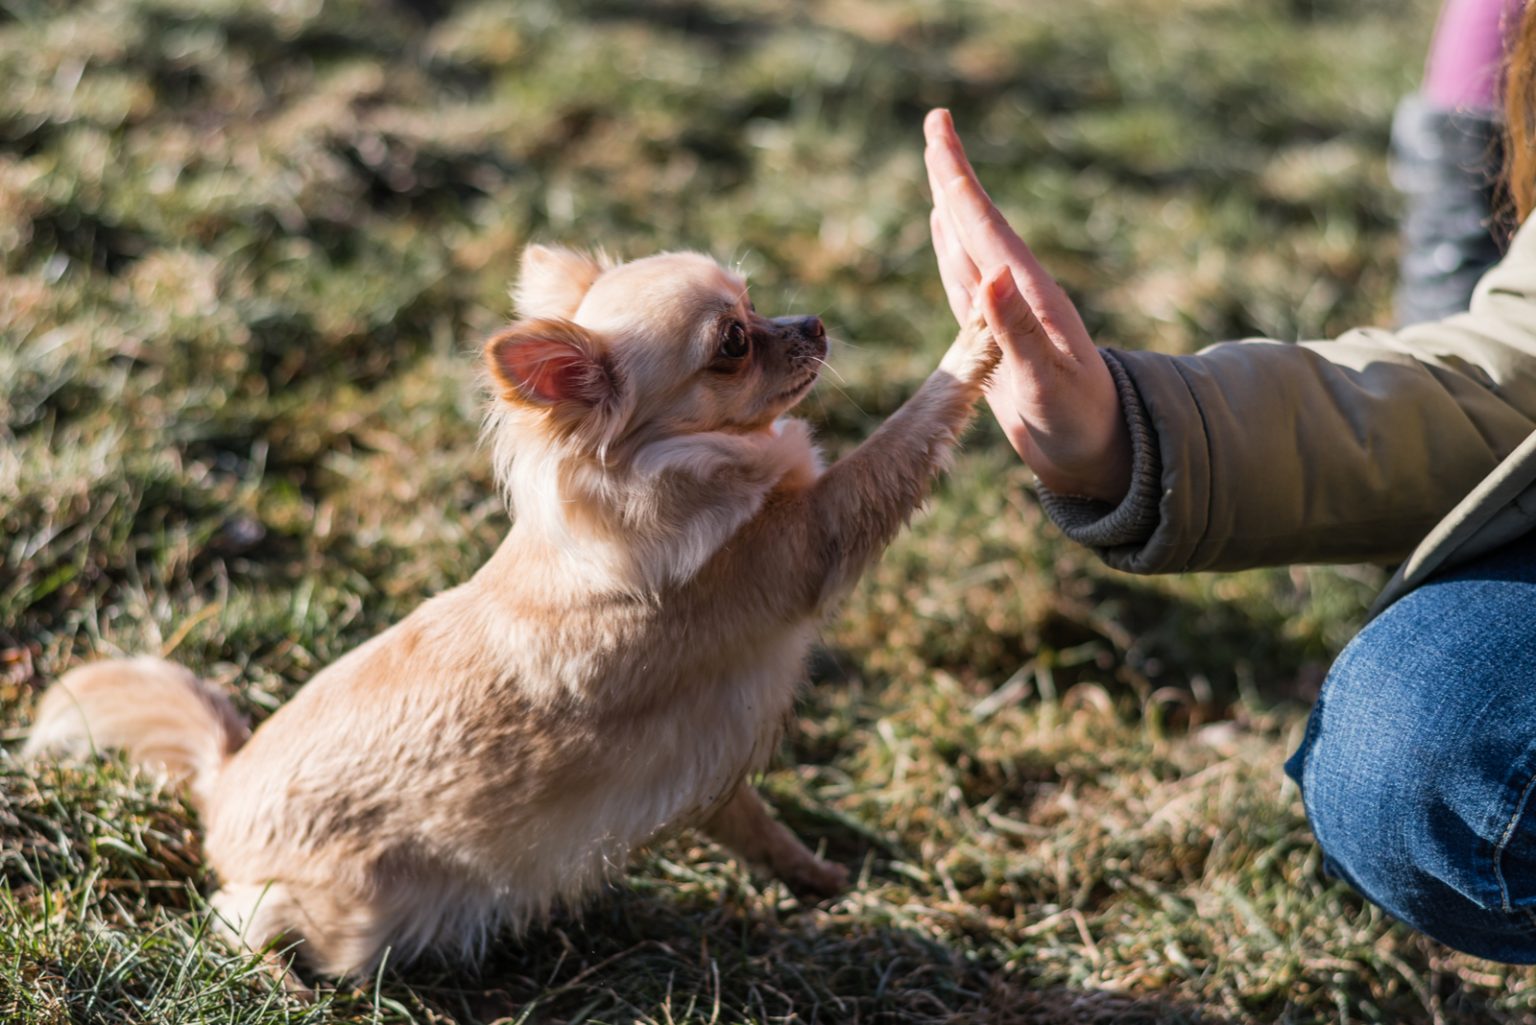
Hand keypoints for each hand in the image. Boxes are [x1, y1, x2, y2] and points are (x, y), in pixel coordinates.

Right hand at [923, 109, 1131, 503]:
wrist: (1098, 456)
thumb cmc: (1081, 424)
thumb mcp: (1048, 383)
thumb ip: (1017, 332)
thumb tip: (989, 276)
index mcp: (1030, 295)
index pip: (984, 225)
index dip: (957, 177)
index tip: (938, 128)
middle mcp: (1017, 295)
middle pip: (975, 223)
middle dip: (952, 175)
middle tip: (935, 123)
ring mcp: (1005, 314)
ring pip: (967, 248)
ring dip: (949, 208)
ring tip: (937, 170)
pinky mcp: (994, 337)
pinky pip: (964, 283)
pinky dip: (950, 252)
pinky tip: (945, 235)